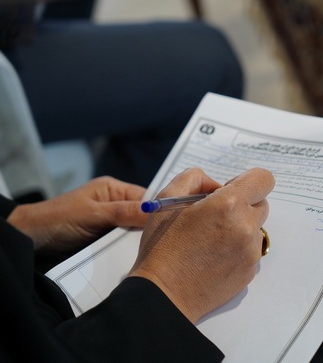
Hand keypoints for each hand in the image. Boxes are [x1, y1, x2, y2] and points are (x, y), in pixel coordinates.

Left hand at [8, 176, 146, 251]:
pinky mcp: (105, 238)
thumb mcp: (94, 215)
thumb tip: (156, 210)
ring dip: (137, 241)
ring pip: (134, 230)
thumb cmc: (56, 220)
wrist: (30, 238)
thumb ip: (125, 212)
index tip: (170, 224)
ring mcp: (110, 221)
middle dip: (148, 228)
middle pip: (143, 215)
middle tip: (157, 241)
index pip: (147, 197)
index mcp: (113, 189)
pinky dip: (127, 249)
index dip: (159, 210)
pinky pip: (123, 242)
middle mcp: (115, 203)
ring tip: (146, 250)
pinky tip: (133, 255)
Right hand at [128, 167, 274, 323]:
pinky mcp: (250, 270)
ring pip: (256, 228)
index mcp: (228, 205)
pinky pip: (251, 250)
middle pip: (261, 203)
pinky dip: (238, 248)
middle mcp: (246, 227)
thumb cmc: (163, 246)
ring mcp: (250, 251)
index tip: (229, 190)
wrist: (164, 295)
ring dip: (240, 227)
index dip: (247, 181)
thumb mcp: (168, 199)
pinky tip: (213, 257)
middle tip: (215, 217)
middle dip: (242, 205)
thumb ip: (195, 179)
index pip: (263, 179)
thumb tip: (217, 185)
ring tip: (210, 240)